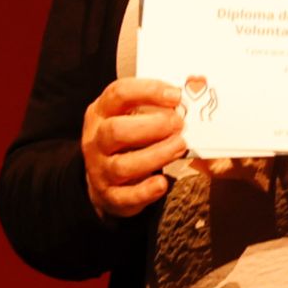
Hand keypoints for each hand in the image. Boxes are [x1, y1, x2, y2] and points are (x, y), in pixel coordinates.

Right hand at [82, 78, 187, 217]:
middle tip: (179, 124)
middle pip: (116, 130)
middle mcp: (96, 140)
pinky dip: (146, 191)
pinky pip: (126, 196)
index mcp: (100, 113)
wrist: (102, 179)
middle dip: (151, 126)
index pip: (118, 94)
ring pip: (123, 165)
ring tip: (180, 146)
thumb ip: (152, 106)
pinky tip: (164, 182)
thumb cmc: (125, 140)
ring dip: (156, 155)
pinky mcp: (110, 195)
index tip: (176, 95)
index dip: (148, 91)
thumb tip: (191, 91)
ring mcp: (100, 169)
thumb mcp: (128, 116)